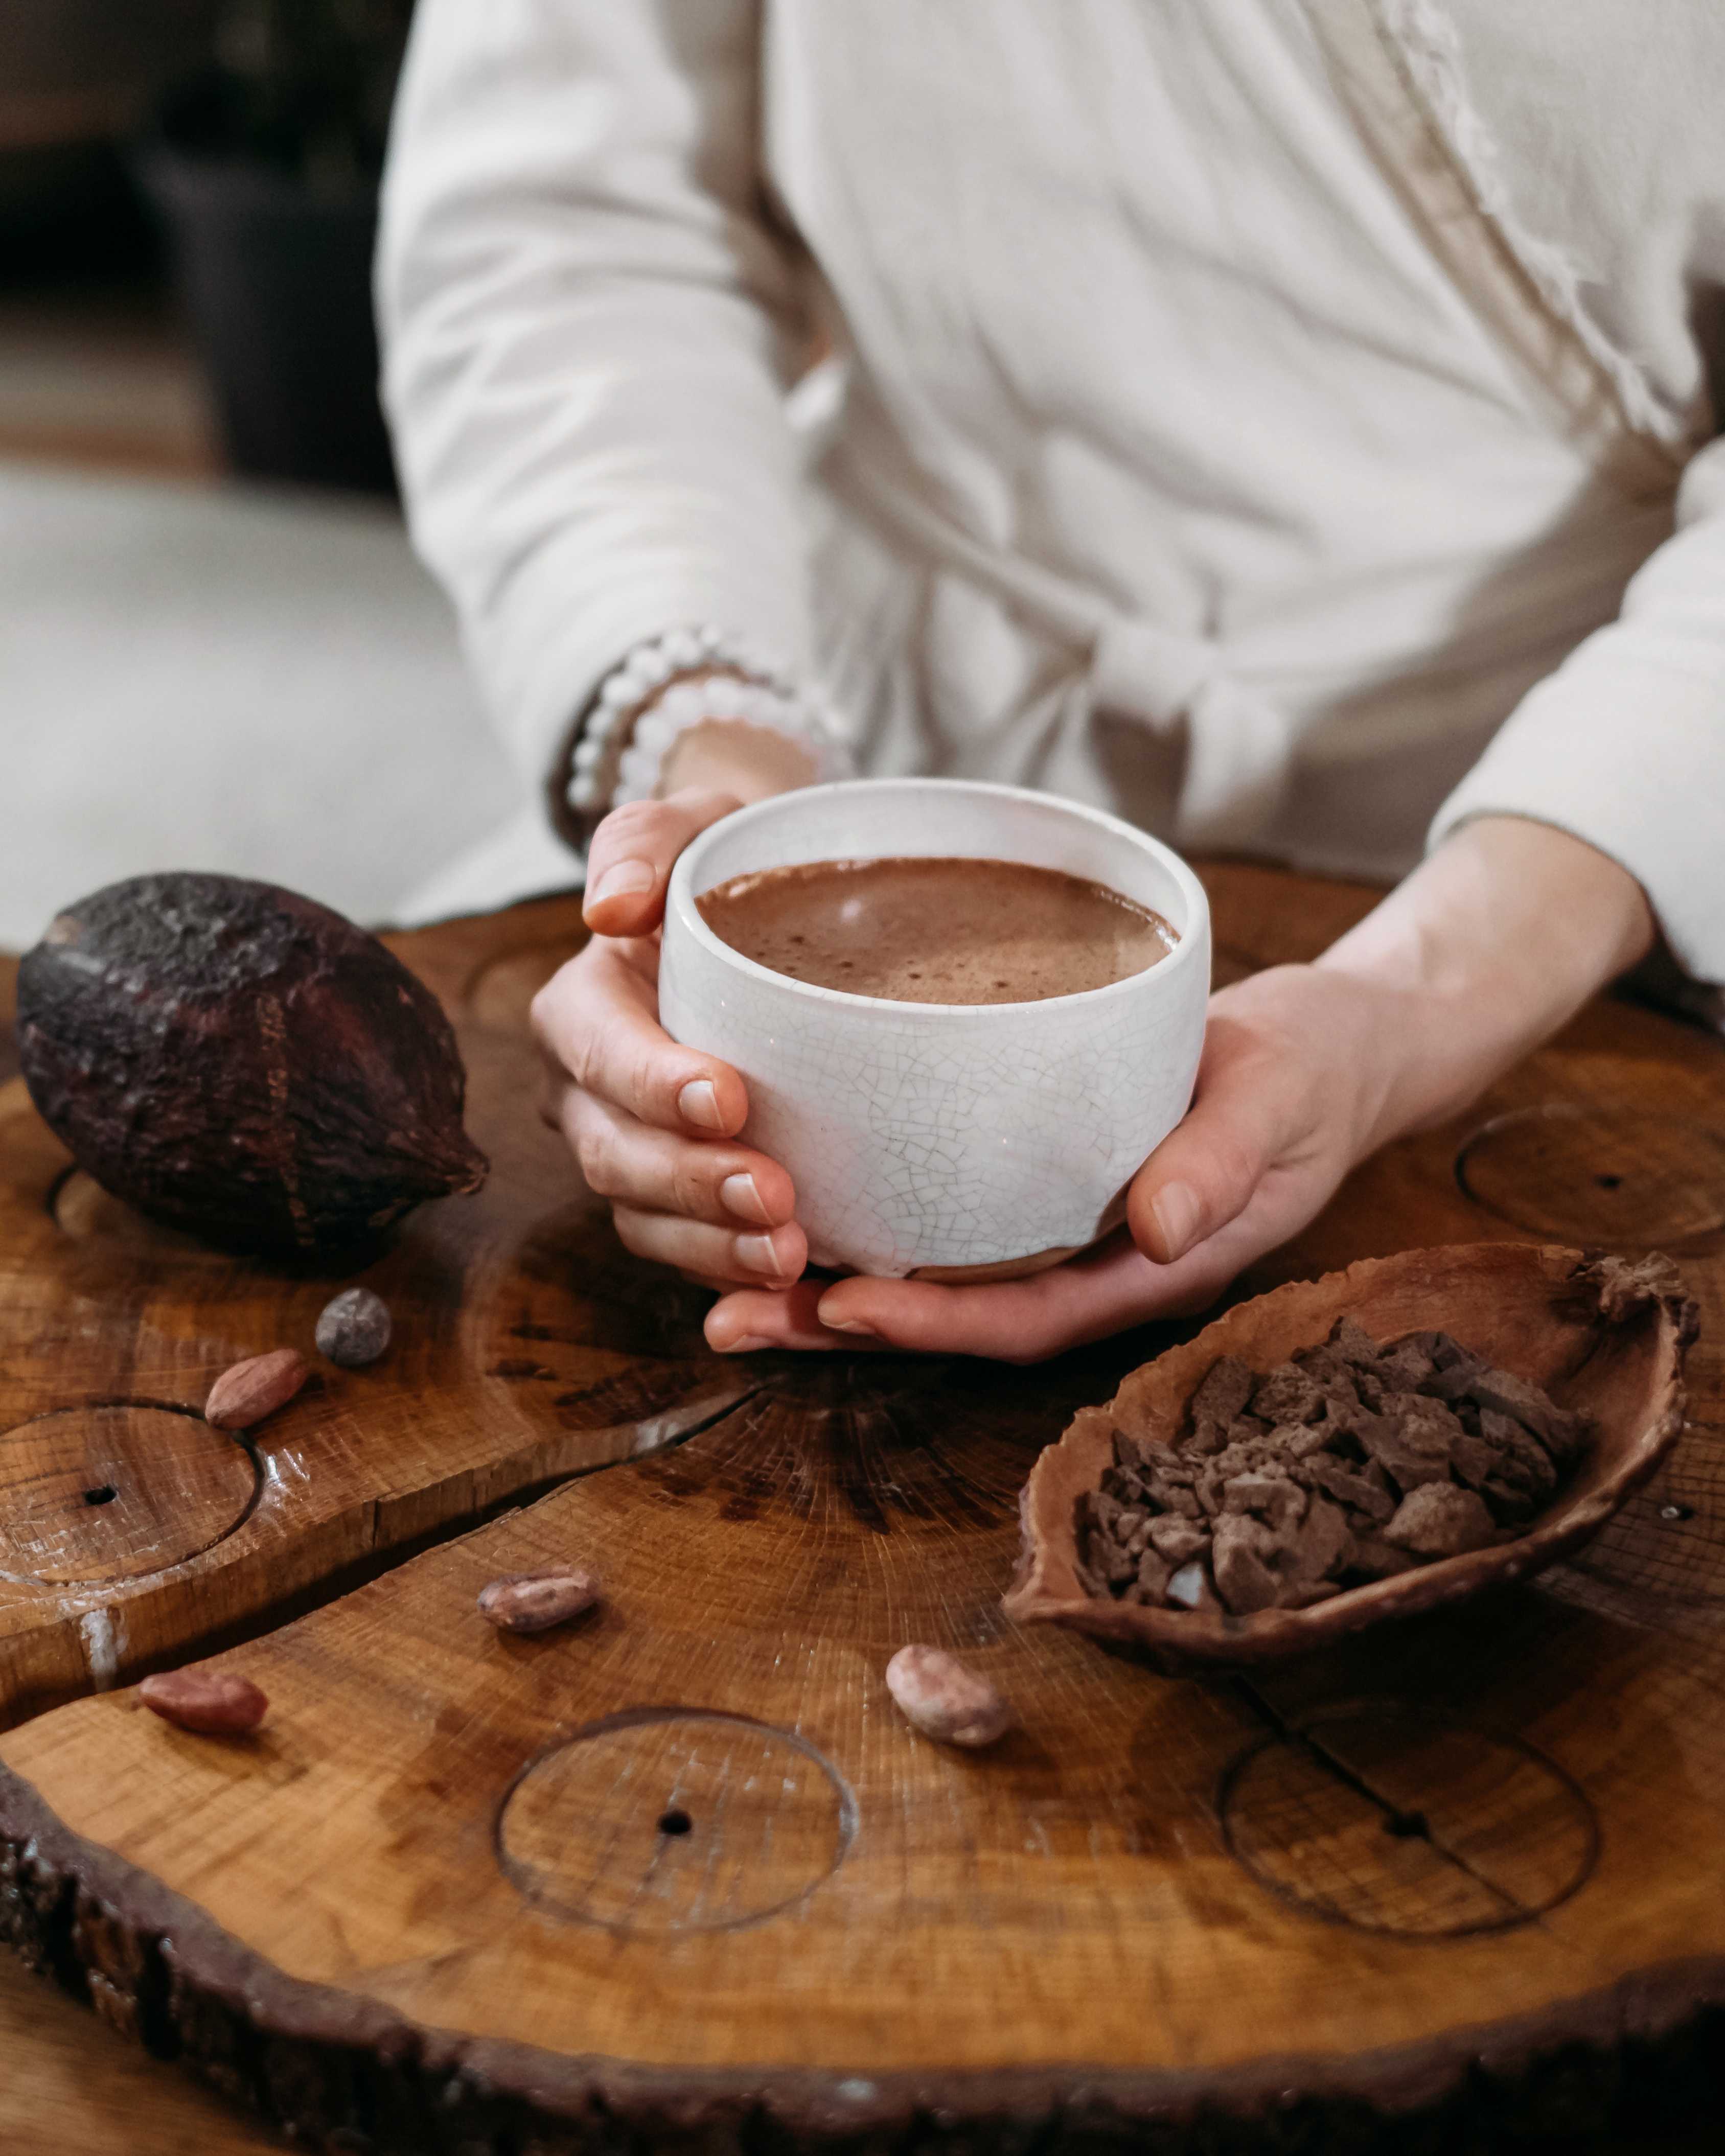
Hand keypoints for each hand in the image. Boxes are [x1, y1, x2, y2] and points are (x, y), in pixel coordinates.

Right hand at [533, 787, 809, 1293]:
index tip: (729, 1098)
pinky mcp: (680, 1200)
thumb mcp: (691, 824)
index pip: (600, 1053)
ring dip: (713, 1247)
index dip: (653, 1084)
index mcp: (582, 1009)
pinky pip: (690, 1251)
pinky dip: (734, 1275)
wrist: (768, 915)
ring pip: (645, 1219)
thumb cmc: (727, 867)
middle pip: (616, 1155)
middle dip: (690, 1185)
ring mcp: (631, 1153)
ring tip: (791, 1255)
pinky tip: (799, 1286)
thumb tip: (611, 906)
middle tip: (775, 1198)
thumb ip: (645, 842)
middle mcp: (590, 1093)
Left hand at [704, 963, 1390, 1361]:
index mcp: (1148, 1269)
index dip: (936, 1323)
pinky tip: (796, 1200)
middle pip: (956, 1315)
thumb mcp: (1278, 1105)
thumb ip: (1221, 1164)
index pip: (1027, 1317)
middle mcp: (1091, 1264)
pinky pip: (949, 1218)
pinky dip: (874, 1219)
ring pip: (938, 1274)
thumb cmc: (1312, 1073)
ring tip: (725, 1282)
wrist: (1335, 1043)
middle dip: (844, 1326)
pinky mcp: (1043, 1178)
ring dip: (834, 1283)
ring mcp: (1066, 1228)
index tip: (843, 1307)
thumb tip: (1155, 1232)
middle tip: (730, 1320)